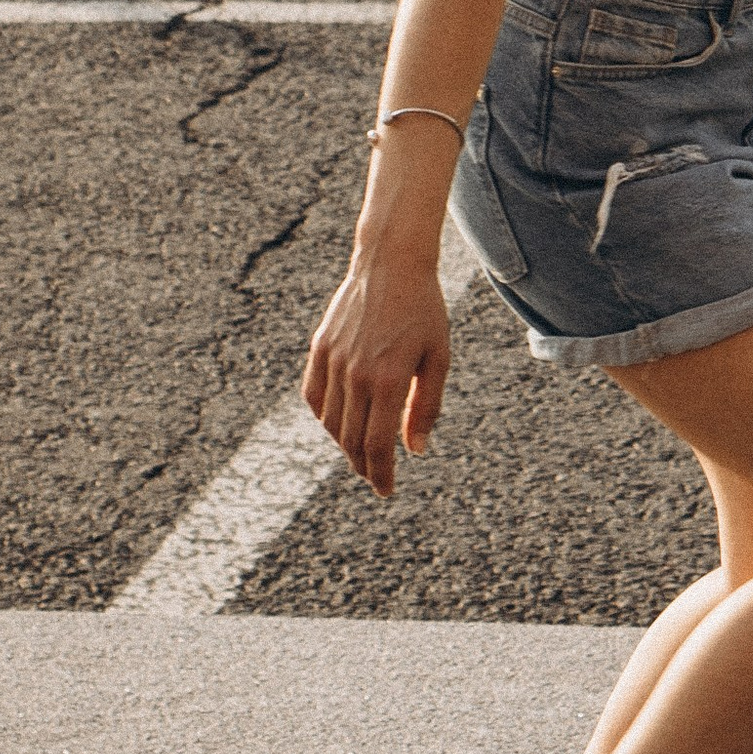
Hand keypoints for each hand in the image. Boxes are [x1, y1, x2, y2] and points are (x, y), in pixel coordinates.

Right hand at [304, 249, 451, 497]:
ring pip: (331, 422)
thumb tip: (415, 451)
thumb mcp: (438, 358)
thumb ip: (427, 407)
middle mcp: (357, 374)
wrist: (392, 263)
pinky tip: (337, 422)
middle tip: (375, 477)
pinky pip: (314, 396)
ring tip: (361, 451)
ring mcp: (334, 360)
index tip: (386, 490)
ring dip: (344, 445)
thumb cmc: (423, 310)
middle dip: (364, 466)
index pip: (378, 446)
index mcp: (389, 380)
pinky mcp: (320, 348)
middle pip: (352, 440)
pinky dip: (324, 417)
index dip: (380, 474)